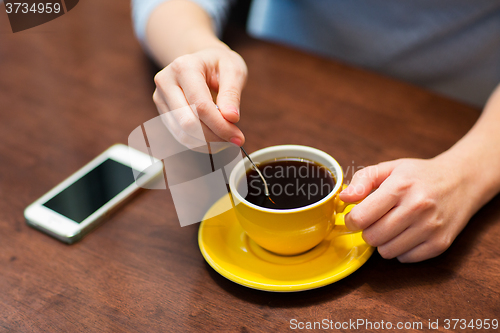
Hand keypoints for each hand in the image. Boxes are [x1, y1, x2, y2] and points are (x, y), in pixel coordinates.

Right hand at [153, 46, 246, 147]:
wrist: (203, 60)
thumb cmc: (220, 64)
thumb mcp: (233, 70)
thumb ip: (232, 93)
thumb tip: (231, 118)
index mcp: (183, 67)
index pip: (201, 106)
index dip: (221, 126)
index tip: (239, 137)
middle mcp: (166, 82)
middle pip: (188, 122)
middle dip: (214, 136)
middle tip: (235, 139)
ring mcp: (161, 98)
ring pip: (183, 133)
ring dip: (208, 143)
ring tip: (226, 138)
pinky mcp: (162, 111)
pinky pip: (180, 135)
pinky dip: (200, 143)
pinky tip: (215, 138)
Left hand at [339, 157, 476, 262]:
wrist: (461, 181)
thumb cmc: (419, 175)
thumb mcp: (389, 168)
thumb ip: (362, 180)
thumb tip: (343, 198)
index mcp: (400, 187)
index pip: (362, 217)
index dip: (352, 220)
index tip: (355, 217)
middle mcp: (417, 207)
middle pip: (373, 237)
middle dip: (367, 231)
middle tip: (375, 220)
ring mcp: (431, 228)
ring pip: (387, 252)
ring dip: (383, 242)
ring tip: (392, 226)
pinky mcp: (440, 244)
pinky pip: (405, 258)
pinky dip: (401, 249)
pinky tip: (407, 233)